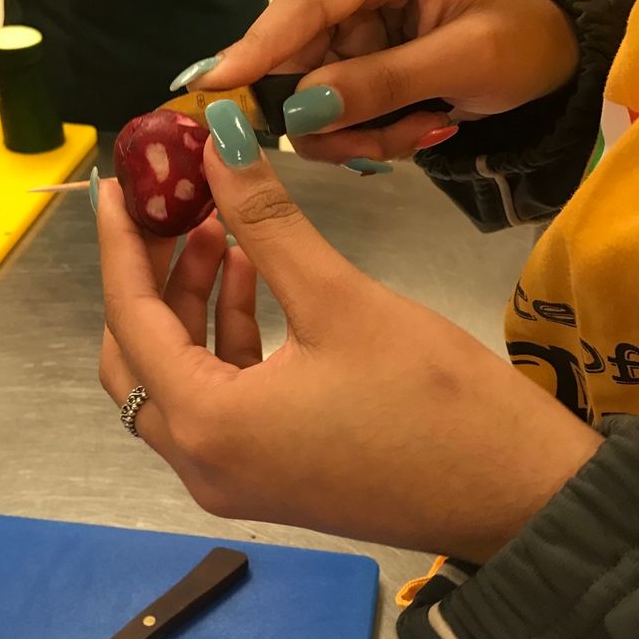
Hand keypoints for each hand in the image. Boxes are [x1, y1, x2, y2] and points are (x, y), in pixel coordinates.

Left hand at [97, 107, 600, 562]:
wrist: (517, 495)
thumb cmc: (434, 400)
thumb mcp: (340, 300)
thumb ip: (266, 222)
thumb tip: (218, 144)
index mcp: (207, 423)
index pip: (130, 319)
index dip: (122, 244)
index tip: (120, 183)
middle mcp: (202, 462)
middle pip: (138, 357)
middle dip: (152, 276)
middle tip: (175, 206)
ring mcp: (234, 478)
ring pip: (178, 378)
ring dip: (192, 305)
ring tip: (224, 230)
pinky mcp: (269, 478)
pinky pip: (220, 402)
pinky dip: (226, 342)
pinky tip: (256, 282)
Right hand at [186, 0, 580, 163]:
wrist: (544, 59)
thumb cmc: (519, 46)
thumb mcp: (464, 63)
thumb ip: (383, 83)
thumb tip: (303, 109)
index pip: (308, 0)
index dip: (259, 47)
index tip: (211, 86)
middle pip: (297, 56)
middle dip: (333, 114)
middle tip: (376, 150)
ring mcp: (346, 14)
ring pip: (307, 92)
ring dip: (356, 130)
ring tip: (417, 130)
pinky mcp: (345, 50)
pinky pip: (326, 106)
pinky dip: (363, 130)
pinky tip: (409, 125)